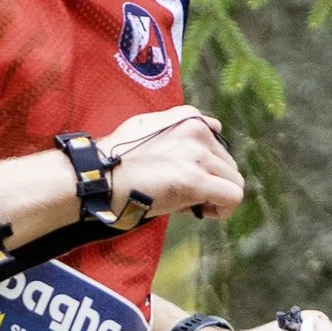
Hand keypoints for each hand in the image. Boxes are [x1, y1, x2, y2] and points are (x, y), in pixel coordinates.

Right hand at [103, 107, 243, 223]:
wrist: (98, 176)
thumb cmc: (115, 157)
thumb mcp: (147, 124)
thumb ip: (177, 124)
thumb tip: (212, 126)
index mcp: (190, 118)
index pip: (218, 144)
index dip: (204, 167)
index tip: (183, 177)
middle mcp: (199, 131)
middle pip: (227, 165)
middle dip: (210, 183)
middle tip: (182, 195)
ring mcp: (198, 155)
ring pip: (233, 181)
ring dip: (215, 197)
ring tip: (187, 204)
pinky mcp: (195, 180)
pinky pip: (232, 197)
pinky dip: (222, 209)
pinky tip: (201, 212)